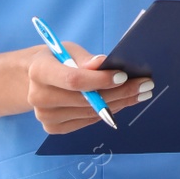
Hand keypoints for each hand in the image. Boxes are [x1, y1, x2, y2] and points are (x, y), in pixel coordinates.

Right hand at [26, 42, 153, 133]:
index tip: (124, 75)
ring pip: (91, 112)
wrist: (34, 78)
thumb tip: (103, 63)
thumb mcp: (69, 50)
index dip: (100, 79)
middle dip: (120, 92)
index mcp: (39, 71)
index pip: (74, 80)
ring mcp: (45, 116)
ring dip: (120, 103)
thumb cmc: (57, 59)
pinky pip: (87, 121)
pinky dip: (108, 111)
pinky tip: (124, 102)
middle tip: (145, 85)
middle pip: (86, 99)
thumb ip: (85, 58)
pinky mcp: (53, 128)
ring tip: (141, 93)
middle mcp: (38, 97)